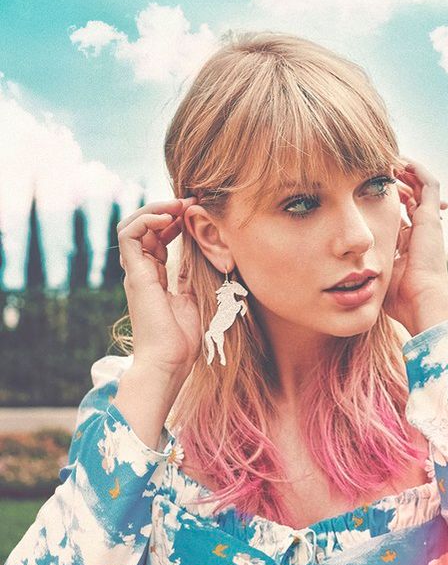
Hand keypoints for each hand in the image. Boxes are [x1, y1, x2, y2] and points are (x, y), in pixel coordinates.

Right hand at [117, 197, 201, 379]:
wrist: (169, 363)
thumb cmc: (182, 340)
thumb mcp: (194, 297)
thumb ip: (192, 274)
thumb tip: (202, 251)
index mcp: (155, 277)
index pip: (158, 237)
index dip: (175, 220)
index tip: (197, 211)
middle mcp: (142, 271)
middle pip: (144, 227)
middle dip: (167, 209)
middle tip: (191, 201)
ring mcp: (136, 272)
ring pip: (131, 226)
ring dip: (155, 209)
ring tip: (178, 205)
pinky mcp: (135, 274)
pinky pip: (129, 235)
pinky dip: (146, 220)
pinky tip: (168, 218)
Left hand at [383, 158, 447, 334]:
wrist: (422, 301)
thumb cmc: (400, 298)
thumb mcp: (377, 277)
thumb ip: (366, 267)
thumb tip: (345, 270)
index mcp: (410, 244)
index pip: (399, 215)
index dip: (386, 203)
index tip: (366, 192)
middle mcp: (422, 230)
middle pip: (410, 197)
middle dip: (394, 183)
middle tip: (376, 170)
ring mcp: (429, 221)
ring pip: (420, 186)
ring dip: (404, 171)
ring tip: (386, 159)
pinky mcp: (432, 216)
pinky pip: (428, 183)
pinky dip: (415, 170)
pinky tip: (397, 161)